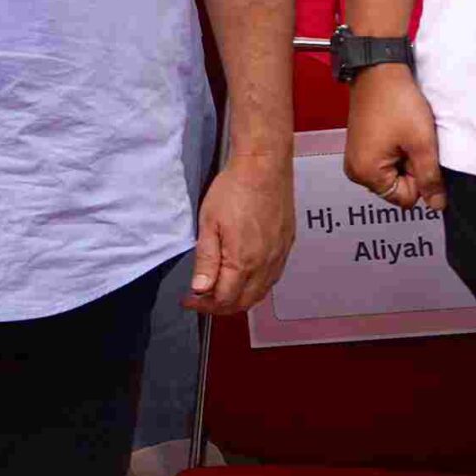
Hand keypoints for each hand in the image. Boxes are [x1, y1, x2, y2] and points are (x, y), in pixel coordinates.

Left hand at [185, 152, 295, 316]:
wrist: (264, 169)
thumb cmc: (234, 191)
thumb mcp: (208, 224)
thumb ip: (206, 260)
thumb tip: (201, 289)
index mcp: (244, 262)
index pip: (224, 299)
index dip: (204, 305)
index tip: (189, 300)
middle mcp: (266, 265)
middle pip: (245, 302)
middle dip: (220, 306)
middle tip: (200, 299)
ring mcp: (279, 257)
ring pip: (260, 293)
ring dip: (239, 298)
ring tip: (218, 291)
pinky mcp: (286, 247)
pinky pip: (272, 278)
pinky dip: (255, 286)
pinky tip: (242, 278)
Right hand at [344, 63, 446, 212]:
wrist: (378, 72)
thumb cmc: (395, 102)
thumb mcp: (422, 144)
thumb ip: (430, 179)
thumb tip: (435, 205)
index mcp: (365, 172)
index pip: (405, 198)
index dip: (420, 179)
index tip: (417, 154)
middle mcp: (355, 169)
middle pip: (397, 187)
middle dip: (411, 169)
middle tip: (411, 142)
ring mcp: (355, 158)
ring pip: (393, 174)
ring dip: (404, 159)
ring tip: (403, 135)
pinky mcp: (359, 148)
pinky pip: (384, 162)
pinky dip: (396, 151)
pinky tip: (396, 132)